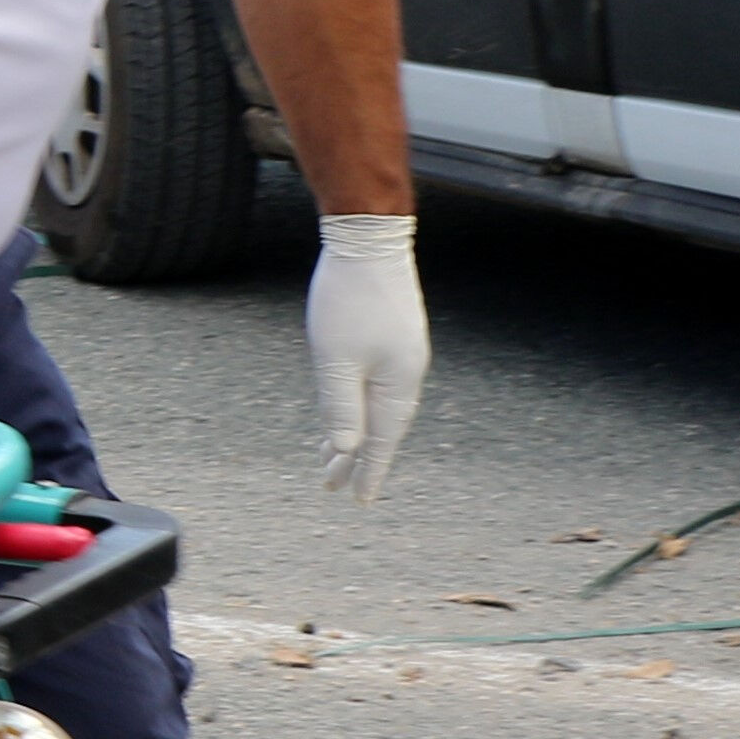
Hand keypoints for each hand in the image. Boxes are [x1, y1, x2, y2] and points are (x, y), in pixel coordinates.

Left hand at [304, 213, 427, 498]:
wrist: (368, 237)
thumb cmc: (348, 298)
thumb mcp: (335, 360)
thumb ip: (341, 408)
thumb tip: (348, 450)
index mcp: (398, 382)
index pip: (382, 440)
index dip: (369, 472)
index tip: (358, 501)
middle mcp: (406, 372)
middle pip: (380, 427)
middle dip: (357, 458)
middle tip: (334, 487)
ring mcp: (400, 352)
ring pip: (376, 406)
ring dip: (355, 432)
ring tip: (333, 459)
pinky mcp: (390, 336)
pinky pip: (374, 384)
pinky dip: (357, 405)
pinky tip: (345, 411)